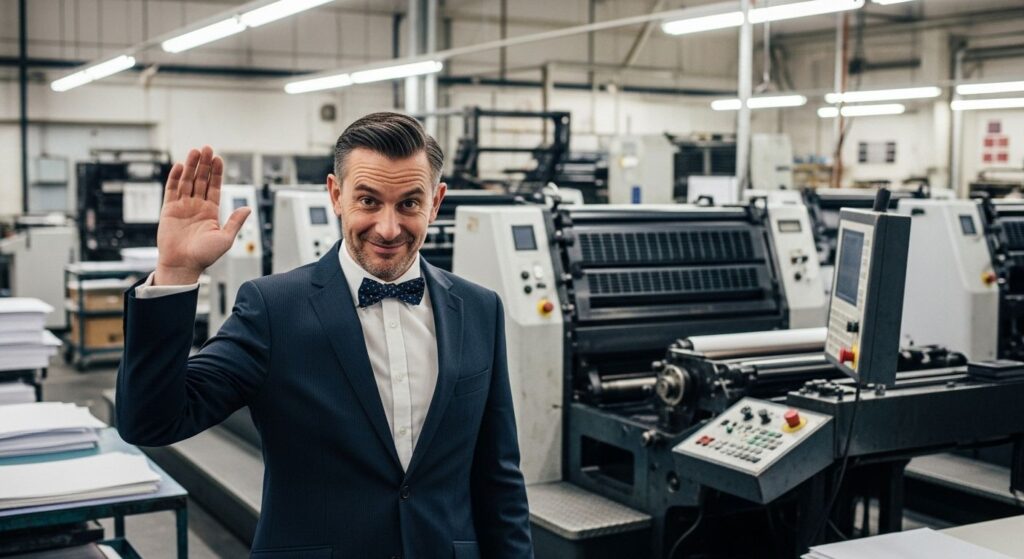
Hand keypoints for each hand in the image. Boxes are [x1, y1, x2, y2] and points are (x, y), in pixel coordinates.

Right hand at [154, 146, 250, 285]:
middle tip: (207, 148)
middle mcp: (197, 206)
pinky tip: (180, 166)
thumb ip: (235, 221)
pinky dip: (175, 178)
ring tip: (195, 152)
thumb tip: (248, 208)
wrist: (183, 265)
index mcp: (211, 211)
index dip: (216, 173)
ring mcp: (182, 207)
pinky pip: (172, 190)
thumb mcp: (226, 238)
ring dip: (191, 167)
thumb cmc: (204, 256)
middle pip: (201, 180)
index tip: (218, 159)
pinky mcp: (169, 209)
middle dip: (204, 164)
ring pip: (187, 181)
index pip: (214, 187)